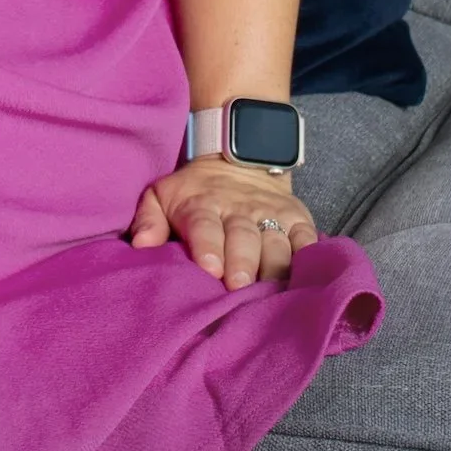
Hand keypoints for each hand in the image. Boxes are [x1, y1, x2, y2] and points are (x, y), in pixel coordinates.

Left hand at [127, 153, 317, 289]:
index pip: (204, 225)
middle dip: (242, 262)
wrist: (238, 159)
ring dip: (275, 266)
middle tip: (239, 286)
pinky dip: (310, 257)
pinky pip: (307, 239)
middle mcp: (239, 210)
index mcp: (203, 206)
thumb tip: (140, 246)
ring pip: (277, 241)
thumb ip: (149, 220)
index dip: (207, 246)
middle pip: (243, 237)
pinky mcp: (297, 219)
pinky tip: (310, 277)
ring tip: (273, 291)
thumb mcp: (163, 195)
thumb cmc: (195, 192)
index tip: (209, 268)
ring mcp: (271, 214)